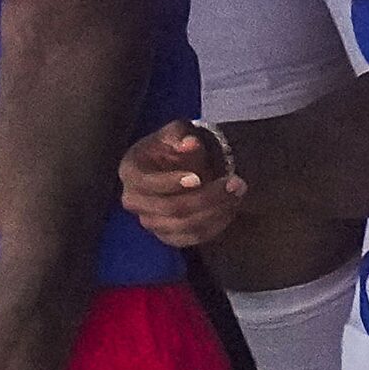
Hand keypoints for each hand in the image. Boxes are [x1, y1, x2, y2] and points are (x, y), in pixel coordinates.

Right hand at [119, 121, 246, 247]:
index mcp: (130, 172)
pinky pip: (193, 238)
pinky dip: (216, 225)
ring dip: (217, 211)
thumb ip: (180, 135)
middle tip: (235, 183)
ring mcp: (150, 222)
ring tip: (238, 192)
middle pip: (172, 208)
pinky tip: (231, 208)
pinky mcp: (168, 237)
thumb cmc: (171, 146)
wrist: (175, 165)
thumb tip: (190, 144)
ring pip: (186, 226)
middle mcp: (134, 201)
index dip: (173, 182)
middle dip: (207, 197)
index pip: (149, 184)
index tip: (199, 178)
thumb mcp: (175, 131)